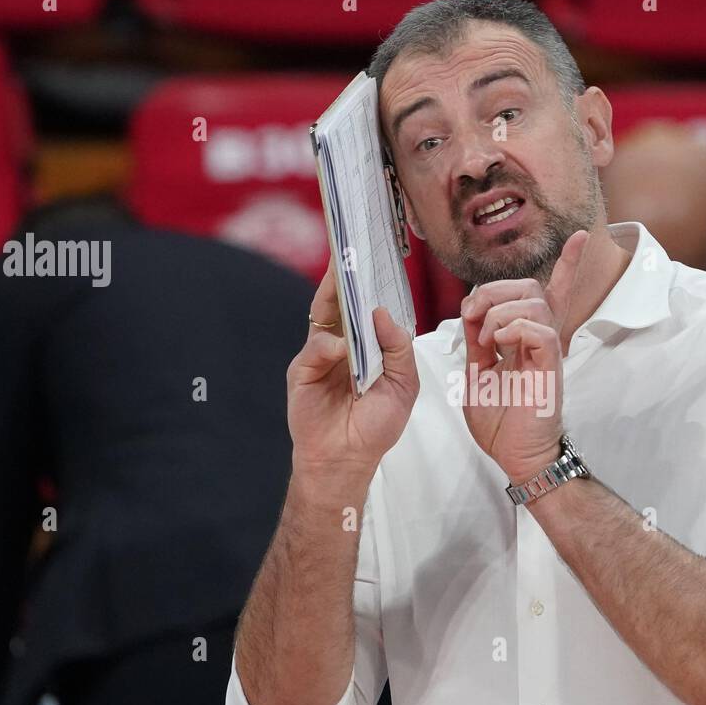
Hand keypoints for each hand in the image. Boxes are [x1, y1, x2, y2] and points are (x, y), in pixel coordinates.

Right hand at [287, 257, 418, 477]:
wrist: (348, 458)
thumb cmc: (376, 425)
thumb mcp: (403, 385)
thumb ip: (398, 348)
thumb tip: (381, 312)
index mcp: (367, 345)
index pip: (367, 306)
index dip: (371, 282)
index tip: (376, 253)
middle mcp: (342, 343)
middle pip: (341, 301)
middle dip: (345, 274)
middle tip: (351, 246)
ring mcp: (320, 356)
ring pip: (324, 315)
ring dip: (332, 293)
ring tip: (343, 272)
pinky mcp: (302, 372)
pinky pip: (316, 349)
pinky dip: (330, 347)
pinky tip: (342, 351)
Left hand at [459, 230, 589, 481]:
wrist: (515, 455)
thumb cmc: (502, 423)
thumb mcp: (477, 376)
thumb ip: (476, 344)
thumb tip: (471, 316)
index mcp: (528, 339)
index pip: (550, 293)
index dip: (567, 264)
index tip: (580, 236)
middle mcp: (542, 339)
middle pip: (530, 288)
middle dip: (493, 291)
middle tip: (472, 316)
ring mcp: (548, 351)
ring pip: (533, 301)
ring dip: (499, 312)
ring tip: (486, 340)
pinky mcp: (551, 365)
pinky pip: (538, 329)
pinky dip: (512, 329)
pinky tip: (498, 346)